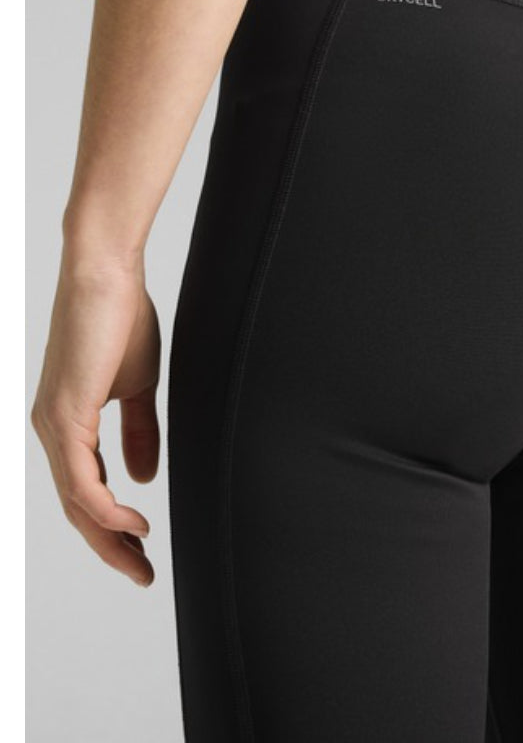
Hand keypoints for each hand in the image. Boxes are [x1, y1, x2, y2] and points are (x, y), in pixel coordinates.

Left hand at [31, 255, 160, 586]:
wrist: (107, 274)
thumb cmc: (122, 318)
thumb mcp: (139, 387)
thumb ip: (139, 432)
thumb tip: (142, 478)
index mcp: (69, 422)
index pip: (87, 489)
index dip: (112, 525)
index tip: (143, 549)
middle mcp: (53, 429)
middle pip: (76, 507)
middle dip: (109, 546)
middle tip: (140, 575)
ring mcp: (54, 425)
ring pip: (75, 502)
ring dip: (107, 538)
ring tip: (139, 561)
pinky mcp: (64, 415)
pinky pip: (81, 480)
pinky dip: (106, 508)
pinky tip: (132, 525)